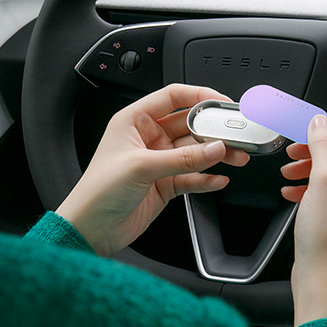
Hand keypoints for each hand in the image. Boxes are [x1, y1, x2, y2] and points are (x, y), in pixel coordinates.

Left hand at [57, 84, 248, 256]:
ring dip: (217, 155)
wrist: (89, 230)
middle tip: (236, 135)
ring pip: (195, 152)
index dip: (199, 96)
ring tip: (237, 157)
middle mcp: (148, 138)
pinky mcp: (165, 185)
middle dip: (214, 130)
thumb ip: (182, 158)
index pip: (172, 97)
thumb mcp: (140, 167)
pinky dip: (207, 178)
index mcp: (134, 121)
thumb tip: (214, 148)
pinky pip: (193, 177)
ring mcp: (158, 162)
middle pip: (190, 125)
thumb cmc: (97, 192)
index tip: (222, 103)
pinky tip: (220, 179)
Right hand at [280, 116, 326, 326]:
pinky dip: (311, 185)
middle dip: (321, 147)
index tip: (317, 134)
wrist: (325, 284)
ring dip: (312, 165)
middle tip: (297, 149)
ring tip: (290, 171)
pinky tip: (292, 191)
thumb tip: (320, 123)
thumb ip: (323, 144)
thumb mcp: (324, 181)